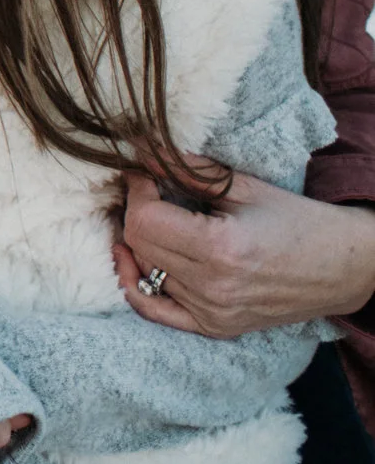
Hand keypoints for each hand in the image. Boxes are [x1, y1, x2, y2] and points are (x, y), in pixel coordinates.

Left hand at [113, 163, 374, 336]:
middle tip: (148, 191)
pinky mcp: (216, 327)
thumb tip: (142, 149)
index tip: (145, 173)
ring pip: (144, 271)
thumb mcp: (243, 187)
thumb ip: (188, 170)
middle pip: (139, 244)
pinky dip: (137, 285)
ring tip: (154, 218)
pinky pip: (156, 312)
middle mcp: (213, 287)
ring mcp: (214, 313)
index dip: (138, 191)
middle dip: (135, 211)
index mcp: (220, 250)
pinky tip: (133, 259)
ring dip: (140, 241)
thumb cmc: (298, 220)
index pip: (143, 220)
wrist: (344, 267)